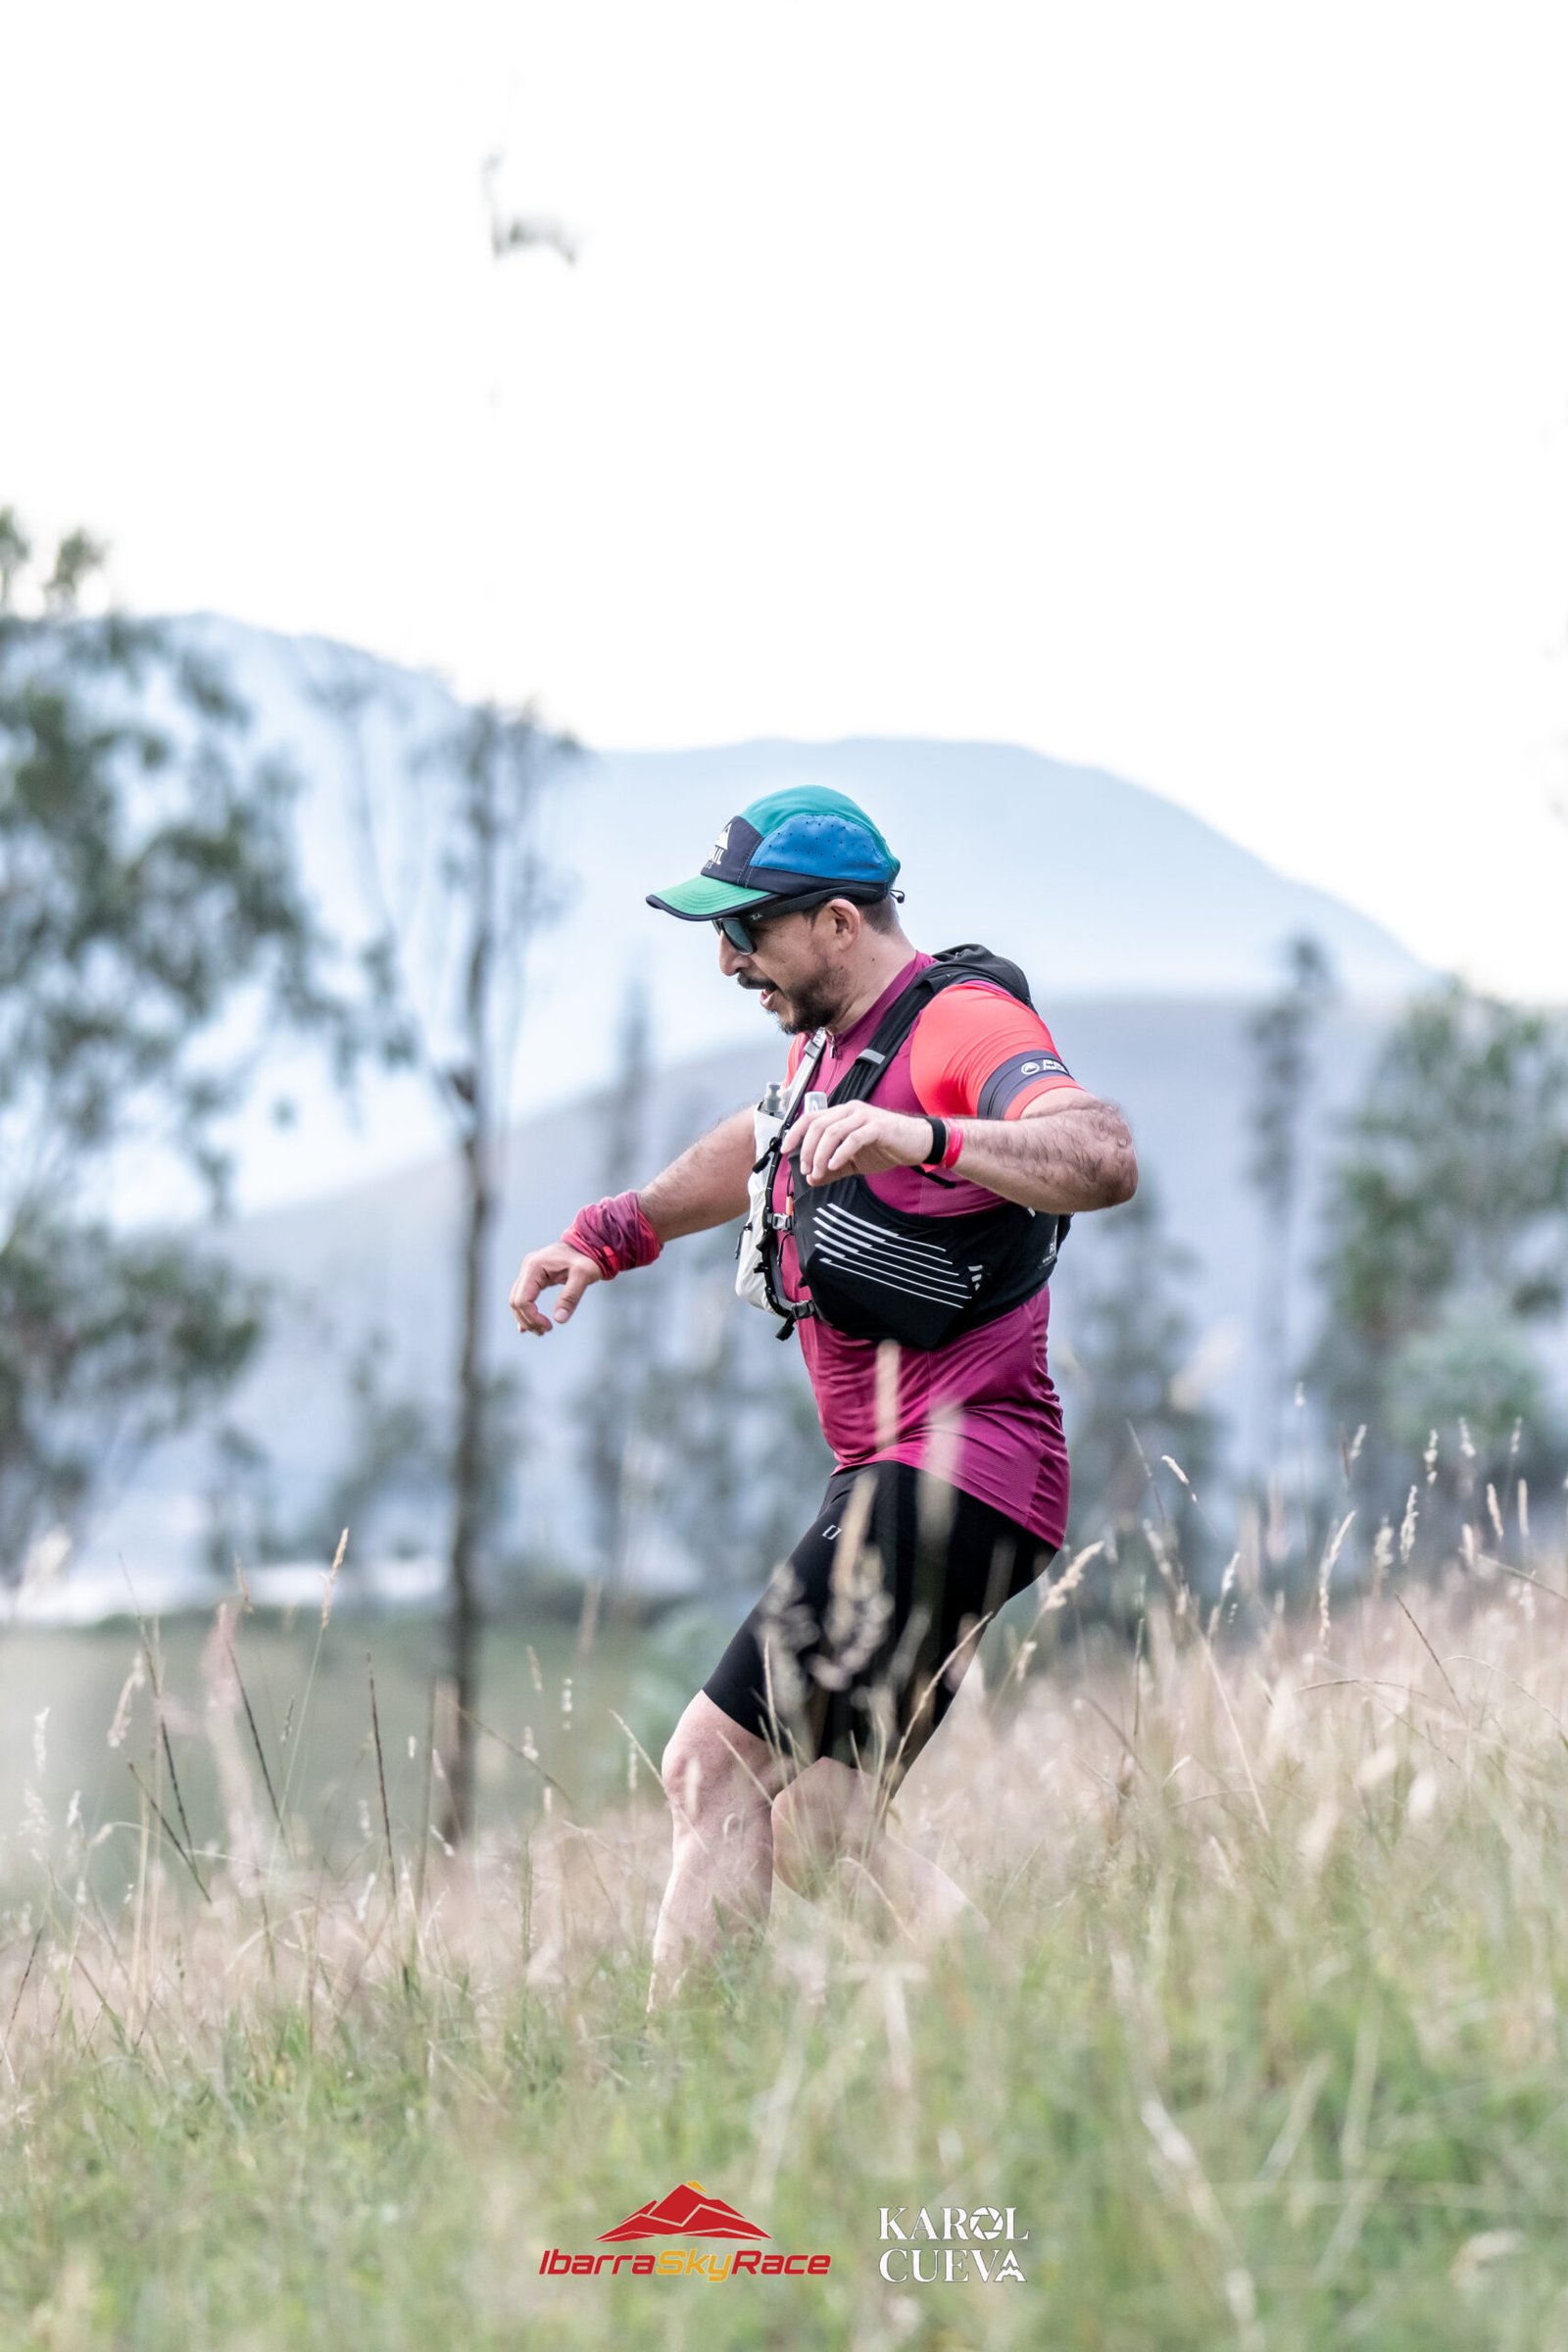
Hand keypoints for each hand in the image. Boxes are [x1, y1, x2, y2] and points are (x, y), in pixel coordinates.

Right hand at [509, 1242, 602, 1334]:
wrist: (589, 1244)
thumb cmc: (588, 1258)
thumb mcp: (583, 1276)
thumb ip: (570, 1297)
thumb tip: (559, 1320)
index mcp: (535, 1267)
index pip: (522, 1300)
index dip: (533, 1317)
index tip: (550, 1326)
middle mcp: (528, 1267)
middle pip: (516, 1301)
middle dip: (528, 1320)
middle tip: (545, 1331)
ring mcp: (529, 1271)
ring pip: (517, 1300)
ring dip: (526, 1318)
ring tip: (542, 1330)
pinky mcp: (534, 1276)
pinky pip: (523, 1295)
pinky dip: (524, 1311)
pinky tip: (527, 1326)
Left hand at [780, 1102, 933, 1186]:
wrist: (916, 1144)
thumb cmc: (885, 1147)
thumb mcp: (853, 1162)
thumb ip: (832, 1169)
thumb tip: (812, 1179)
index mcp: (842, 1115)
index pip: (810, 1118)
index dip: (795, 1133)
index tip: (785, 1150)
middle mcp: (850, 1111)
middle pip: (818, 1125)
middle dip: (807, 1149)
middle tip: (807, 1169)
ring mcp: (864, 1117)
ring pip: (833, 1132)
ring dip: (821, 1154)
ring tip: (820, 1171)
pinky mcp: (877, 1127)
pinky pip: (853, 1138)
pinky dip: (841, 1152)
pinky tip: (836, 1165)